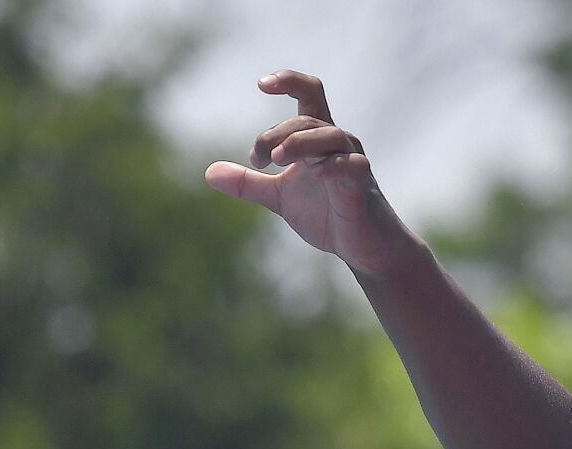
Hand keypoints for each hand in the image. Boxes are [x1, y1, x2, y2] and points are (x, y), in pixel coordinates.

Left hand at [205, 71, 416, 276]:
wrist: (361, 247)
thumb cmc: (325, 214)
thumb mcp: (278, 197)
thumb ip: (248, 183)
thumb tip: (209, 172)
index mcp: (317, 138)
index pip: (308, 92)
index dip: (288, 80)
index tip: (261, 84)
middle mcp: (337, 143)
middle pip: (306, 119)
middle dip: (274, 134)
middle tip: (257, 161)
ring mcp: (352, 162)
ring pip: (330, 134)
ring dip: (300, 142)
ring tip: (276, 159)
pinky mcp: (362, 185)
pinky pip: (351, 165)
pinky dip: (332, 165)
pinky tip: (314, 174)